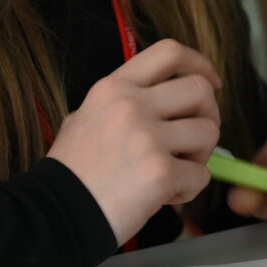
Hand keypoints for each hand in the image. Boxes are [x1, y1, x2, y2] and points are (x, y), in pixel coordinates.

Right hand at [48, 39, 220, 242]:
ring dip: (201, 155)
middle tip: (196, 139)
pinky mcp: (160, 171)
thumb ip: (121, 104)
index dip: (199, 64)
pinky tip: (165, 196)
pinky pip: (202, 175)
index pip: (169, 52)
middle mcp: (132, 105)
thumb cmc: (72, 173)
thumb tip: (165, 105)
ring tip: (176, 171)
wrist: (55, 214)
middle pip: (199, 89)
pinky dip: (189, 188)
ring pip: (208, 132)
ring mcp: (147, 137)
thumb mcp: (83, 118)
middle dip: (209, 115)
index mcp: (114, 88)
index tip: (211, 81)